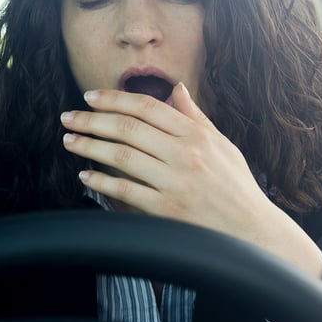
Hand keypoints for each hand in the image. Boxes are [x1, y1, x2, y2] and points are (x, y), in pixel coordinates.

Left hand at [61, 83, 321, 278]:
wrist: (253, 233)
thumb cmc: (237, 188)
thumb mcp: (222, 146)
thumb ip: (195, 116)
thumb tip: (176, 87)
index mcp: (197, 134)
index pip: (147, 107)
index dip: (115, 99)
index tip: (90, 97)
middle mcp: (185, 154)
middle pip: (128, 128)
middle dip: (92, 120)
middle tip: (68, 117)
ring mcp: (175, 182)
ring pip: (122, 156)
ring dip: (90, 146)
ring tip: (69, 141)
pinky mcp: (167, 210)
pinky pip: (126, 191)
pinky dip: (102, 182)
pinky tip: (85, 175)